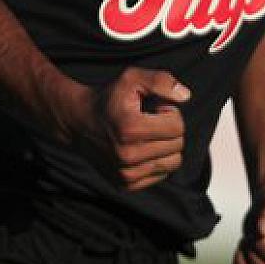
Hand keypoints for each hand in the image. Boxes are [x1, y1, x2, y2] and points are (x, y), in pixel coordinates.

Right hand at [71, 67, 189, 191]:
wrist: (79, 121)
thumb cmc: (109, 97)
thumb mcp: (132, 78)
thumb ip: (161, 81)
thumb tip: (185, 96)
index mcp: (130, 129)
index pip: (178, 127)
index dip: (170, 112)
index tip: (154, 108)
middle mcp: (128, 156)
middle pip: (177, 145)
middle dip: (169, 128)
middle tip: (150, 120)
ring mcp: (126, 174)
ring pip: (173, 162)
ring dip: (166, 146)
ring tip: (147, 134)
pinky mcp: (125, 185)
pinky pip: (161, 174)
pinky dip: (157, 160)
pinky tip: (141, 147)